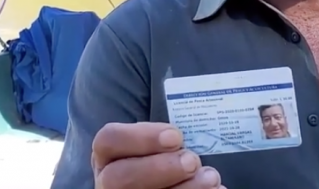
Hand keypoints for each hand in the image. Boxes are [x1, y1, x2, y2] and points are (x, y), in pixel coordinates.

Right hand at [92, 122, 224, 188]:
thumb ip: (167, 138)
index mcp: (109, 155)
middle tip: (192, 161)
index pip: (108, 140)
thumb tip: (183, 139)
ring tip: (210, 178)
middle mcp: (109, 181)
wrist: (173, 176)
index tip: (176, 136)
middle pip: (117, 177)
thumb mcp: (163, 141)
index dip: (141, 137)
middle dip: (158, 168)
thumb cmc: (170, 155)